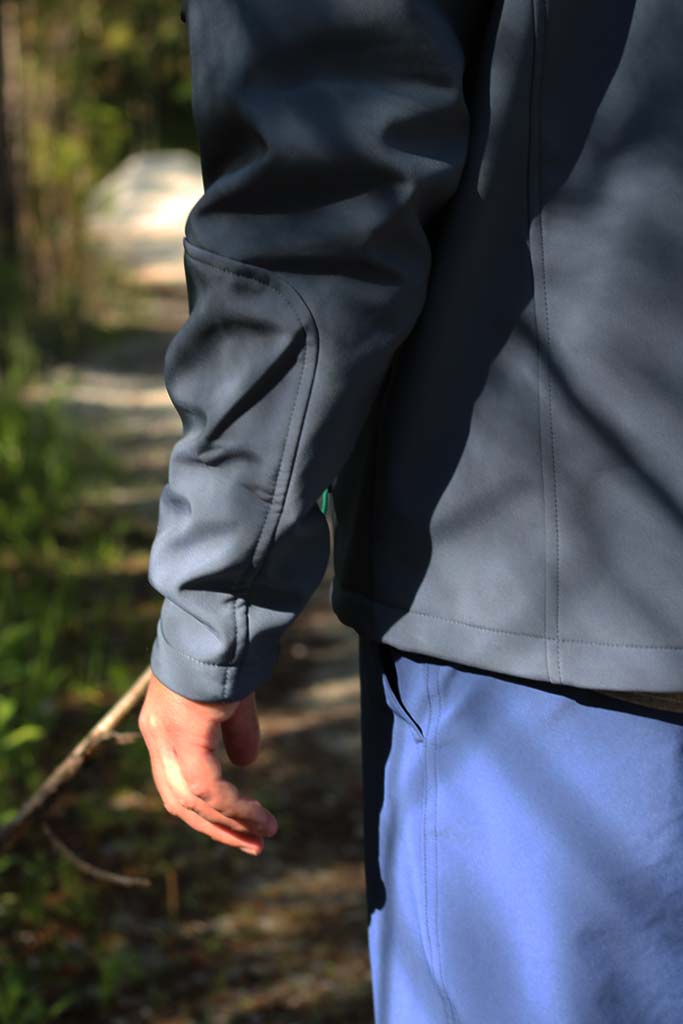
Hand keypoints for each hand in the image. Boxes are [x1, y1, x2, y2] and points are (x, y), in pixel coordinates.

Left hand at [138, 672, 277, 854]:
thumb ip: (235, 732)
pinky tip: (257, 816)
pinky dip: (234, 807)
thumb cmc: (226, 655)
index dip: (204, 808)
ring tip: (262, 835)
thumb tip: (246, 763)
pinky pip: (208, 788)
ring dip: (230, 823)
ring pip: (193, 800)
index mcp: (162, 726)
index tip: (237, 825)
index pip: (175, 781)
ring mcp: (167, 736)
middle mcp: (157, 736)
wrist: (219, 625)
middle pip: (179, 800)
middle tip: (252, 844)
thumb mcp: (231, 699)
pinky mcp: (185, 735)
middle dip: (217, 827)